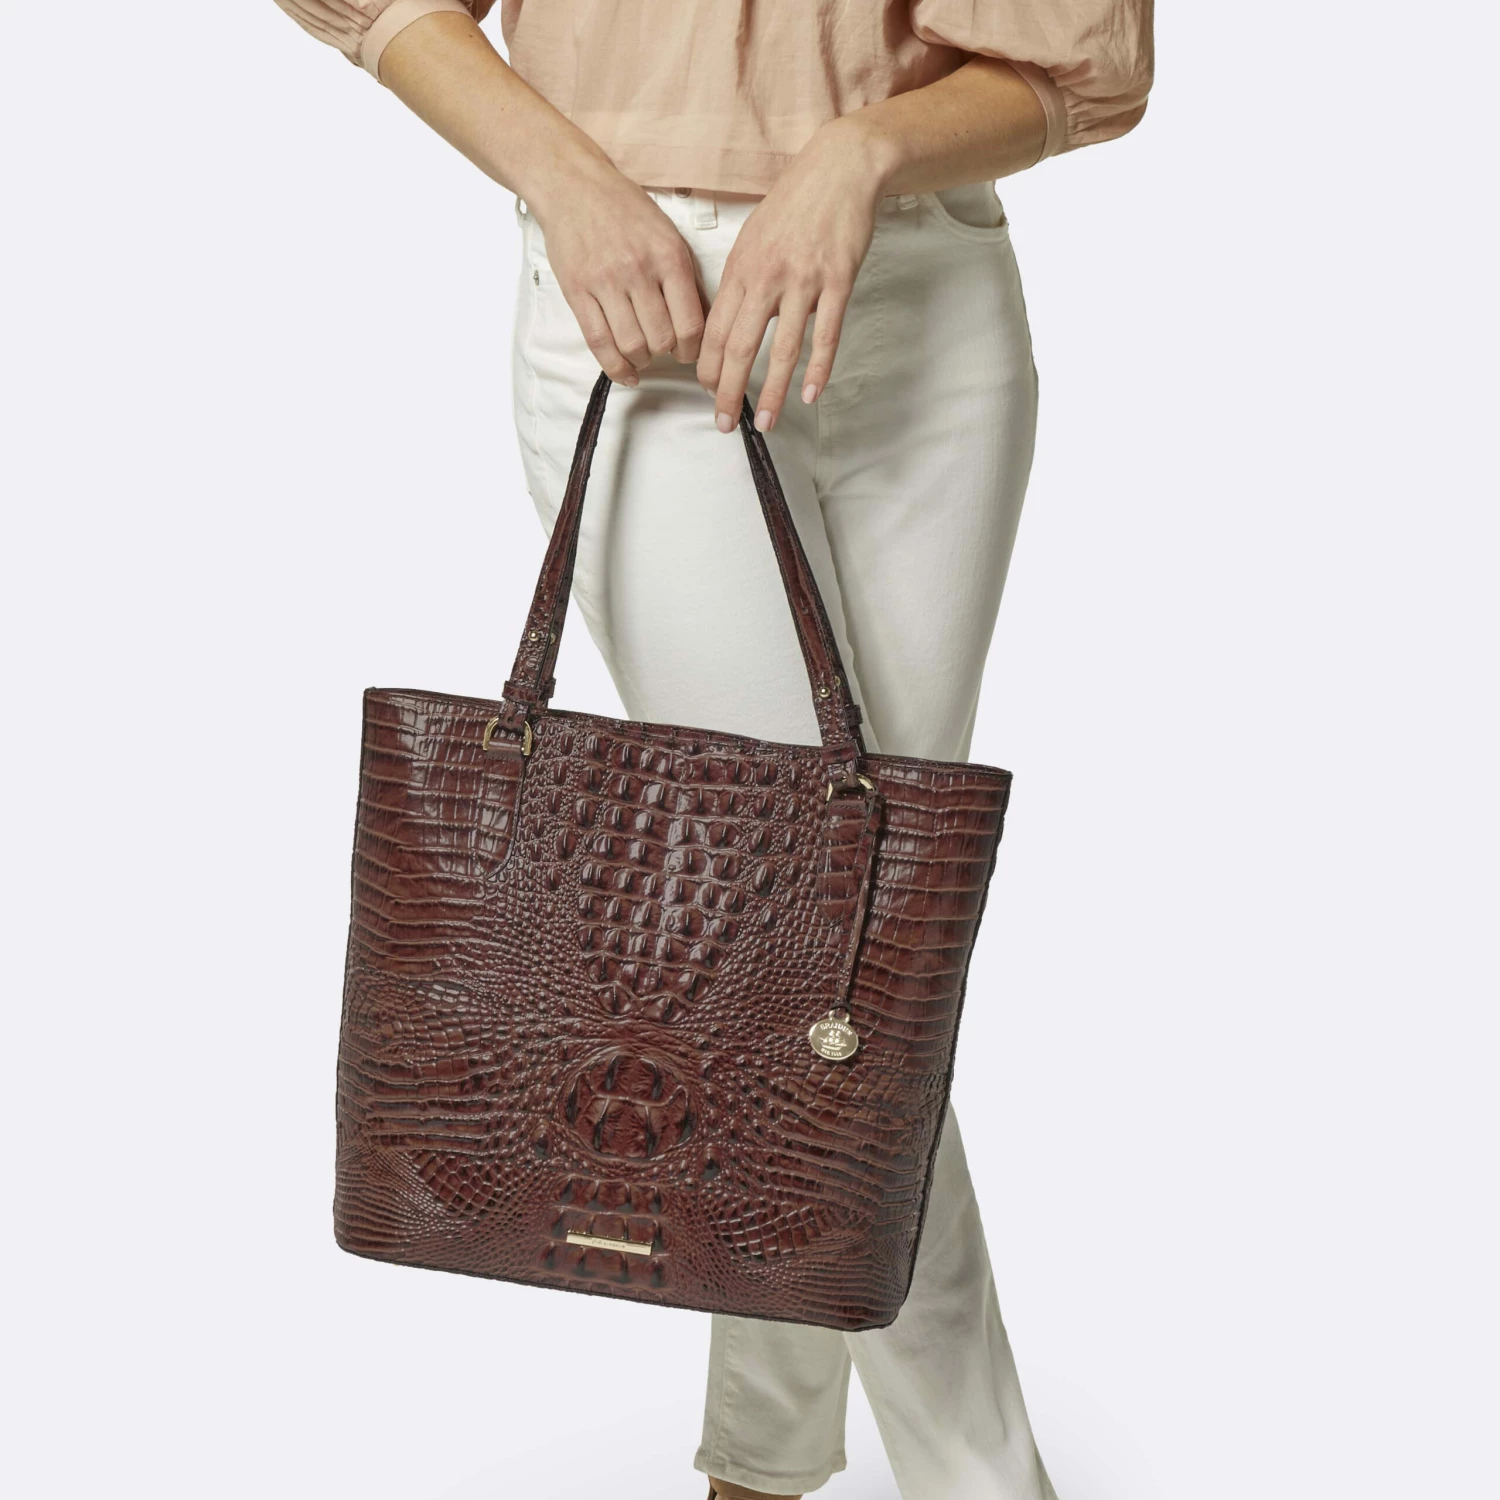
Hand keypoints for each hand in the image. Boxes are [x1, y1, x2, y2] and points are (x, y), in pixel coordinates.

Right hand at [529, 153, 706, 385]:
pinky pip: (599, 342)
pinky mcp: (578, 291)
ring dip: (641, 360)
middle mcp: (638, 270)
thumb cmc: (623, 209)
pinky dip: (615, 366)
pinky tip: (625, 371)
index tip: (689, 352)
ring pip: (632, 345)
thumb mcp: (667, 235)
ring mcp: (605, 281)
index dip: (693, 349)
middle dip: (666, 354)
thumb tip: (701, 321)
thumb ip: (684, 277)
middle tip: (664, 351)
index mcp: (668, 256)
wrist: (575, 185)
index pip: (691, 323)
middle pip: (662, 339)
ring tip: (642, 354)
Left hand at [697, 119, 884, 431]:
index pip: (715, 329)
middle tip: (723, 423)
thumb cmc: (795, 204)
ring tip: (767, 422)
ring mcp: (803, 280)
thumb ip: (742, 282)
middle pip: (740, 346)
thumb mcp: (753, 238)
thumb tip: (731, 324)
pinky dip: (818, 366)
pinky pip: (826, 333)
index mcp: (741, 268)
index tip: (708, 393)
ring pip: (783, 348)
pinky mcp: (837, 280)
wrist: (839, 168)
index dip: (709, 367)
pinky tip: (810, 393)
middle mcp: (767, 277)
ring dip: (774, 391)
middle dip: (729, 391)